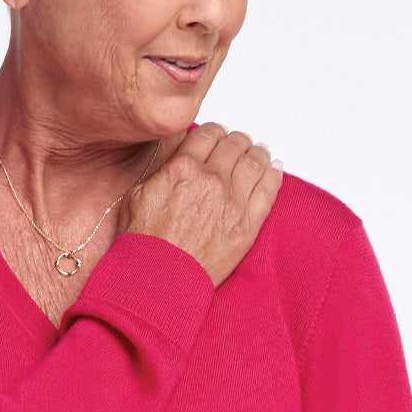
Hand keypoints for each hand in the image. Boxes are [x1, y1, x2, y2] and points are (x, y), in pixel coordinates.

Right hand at [118, 123, 282, 286]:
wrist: (159, 279)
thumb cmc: (144, 242)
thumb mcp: (138, 194)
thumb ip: (163, 171)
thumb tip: (177, 161)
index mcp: (183, 168)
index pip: (208, 134)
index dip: (214, 131)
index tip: (216, 135)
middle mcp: (211, 179)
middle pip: (234, 145)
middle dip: (237, 141)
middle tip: (238, 142)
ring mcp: (233, 201)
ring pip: (255, 162)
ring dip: (256, 153)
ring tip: (257, 152)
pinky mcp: (248, 224)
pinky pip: (269, 189)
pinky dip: (274, 173)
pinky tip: (274, 167)